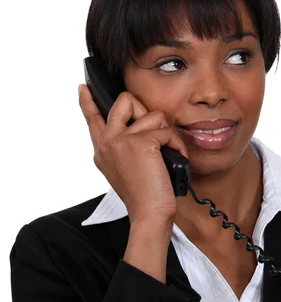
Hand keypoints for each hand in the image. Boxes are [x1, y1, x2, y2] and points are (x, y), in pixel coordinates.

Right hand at [78, 85, 187, 223]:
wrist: (149, 213)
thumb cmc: (144, 195)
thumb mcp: (126, 169)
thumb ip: (126, 147)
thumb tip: (144, 128)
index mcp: (102, 150)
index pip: (93, 119)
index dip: (88, 102)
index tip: (83, 88)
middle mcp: (107, 142)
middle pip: (124, 102)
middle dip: (145, 111)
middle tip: (154, 133)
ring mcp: (121, 140)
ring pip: (153, 116)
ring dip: (167, 134)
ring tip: (167, 154)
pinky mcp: (141, 142)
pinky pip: (167, 131)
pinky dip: (176, 145)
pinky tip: (175, 158)